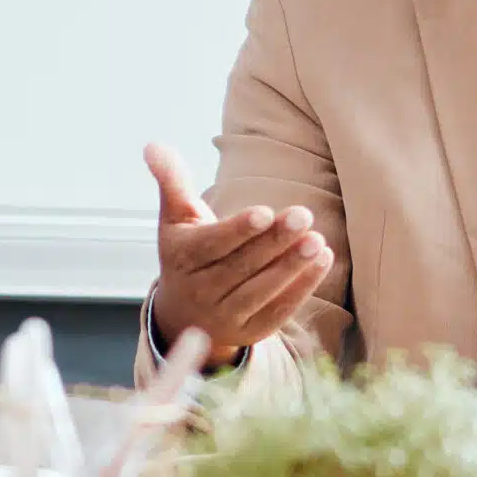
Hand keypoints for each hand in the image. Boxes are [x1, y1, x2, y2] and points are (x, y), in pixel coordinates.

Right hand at [145, 143, 330, 364]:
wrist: (184, 315)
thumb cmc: (188, 253)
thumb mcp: (175, 219)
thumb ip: (171, 181)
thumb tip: (152, 145)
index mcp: (181, 259)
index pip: (212, 245)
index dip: (239, 230)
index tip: (266, 212)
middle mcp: (200, 291)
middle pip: (242, 265)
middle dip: (275, 241)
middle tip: (304, 216)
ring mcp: (226, 315)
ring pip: (261, 290)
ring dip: (292, 266)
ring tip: (318, 240)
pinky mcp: (251, 330)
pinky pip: (278, 310)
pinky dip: (302, 287)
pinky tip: (324, 260)